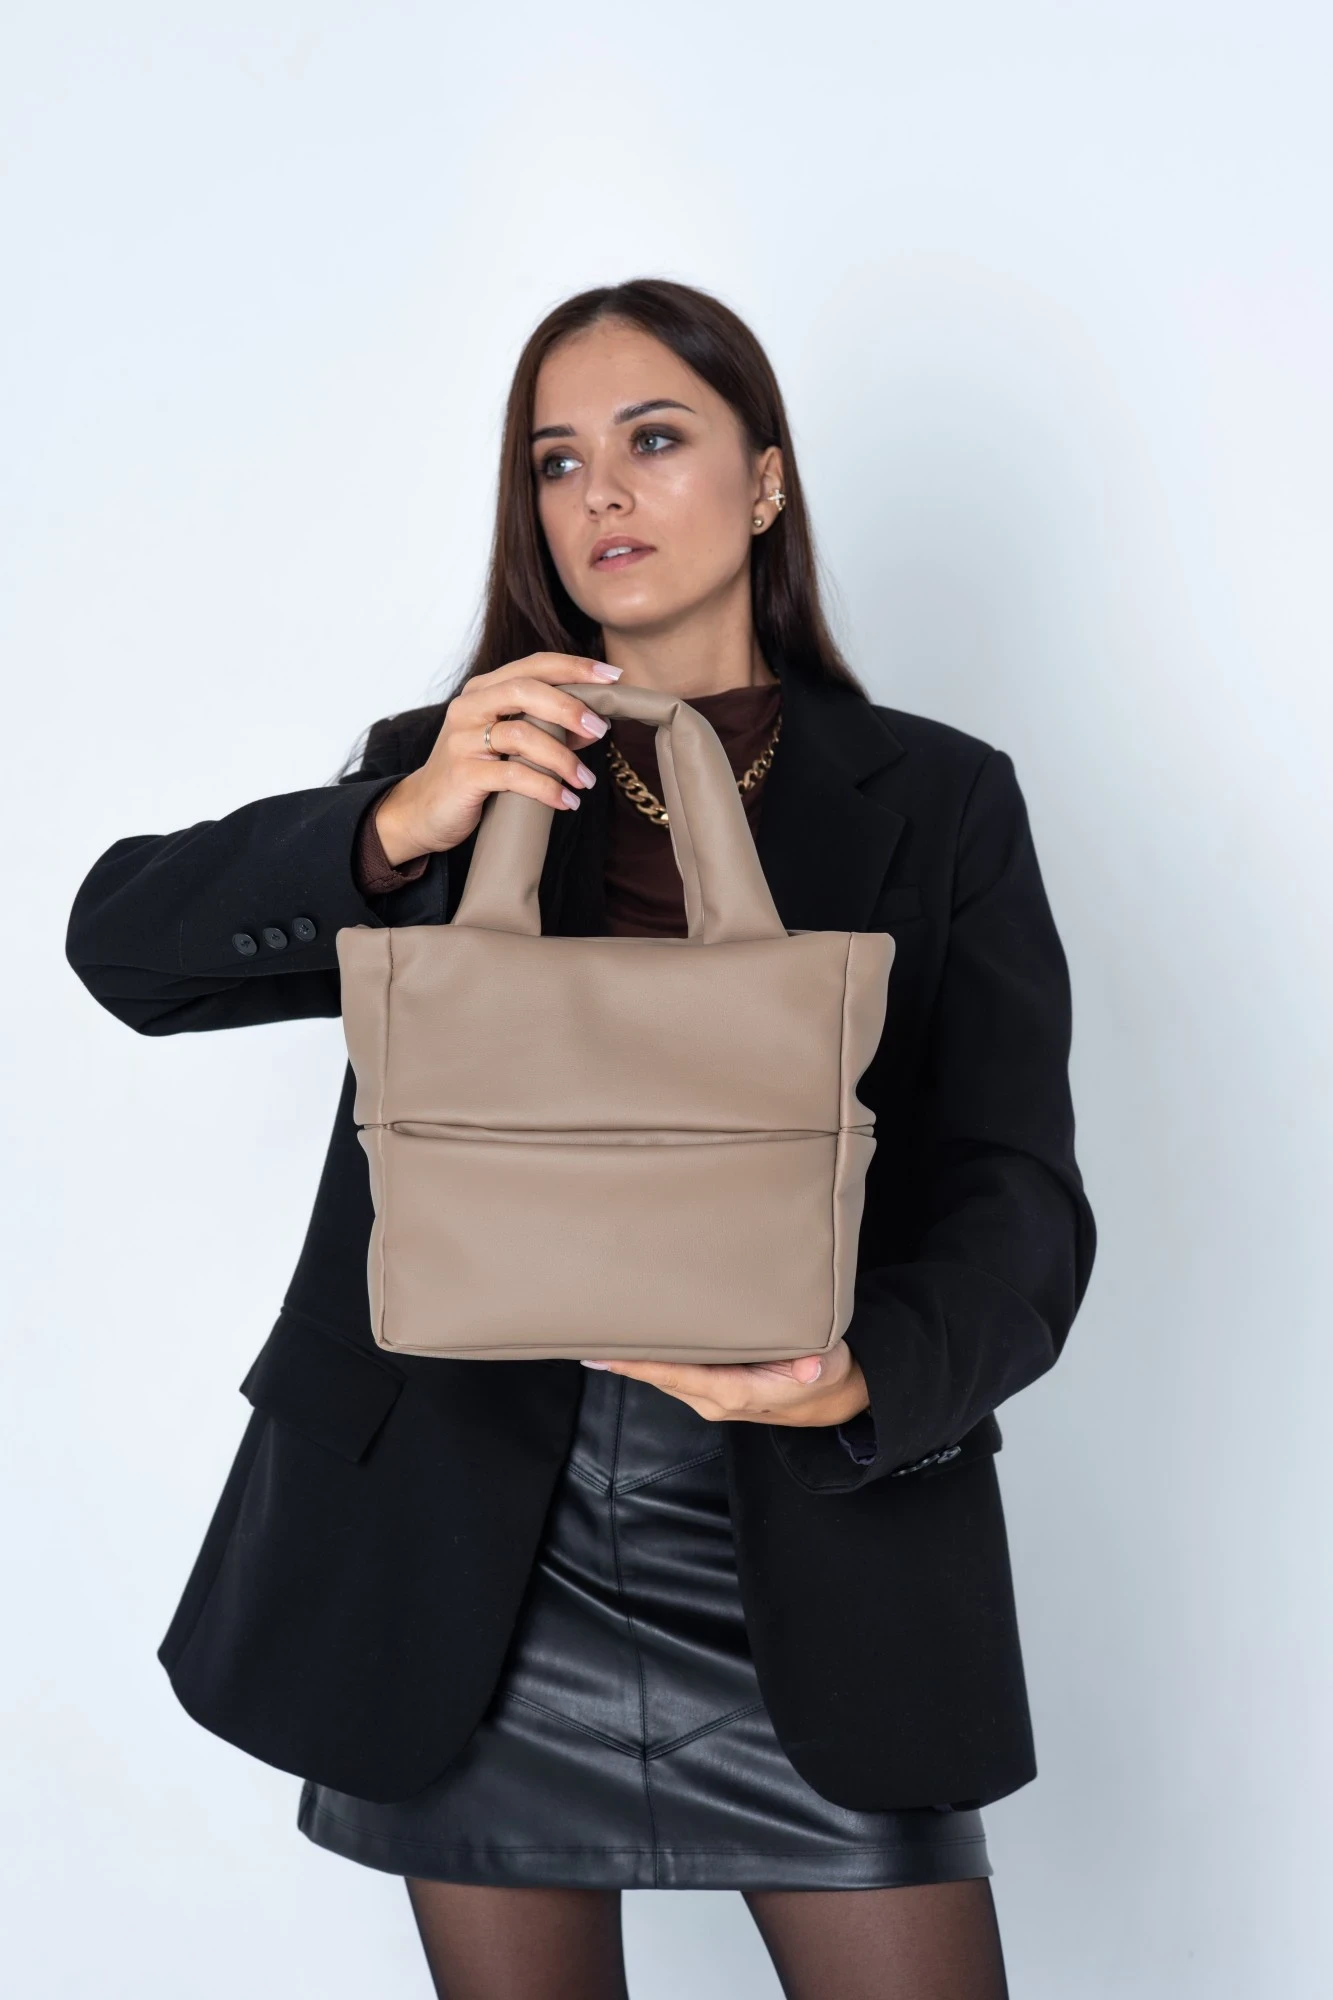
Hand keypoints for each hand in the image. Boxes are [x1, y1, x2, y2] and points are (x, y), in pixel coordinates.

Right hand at [373, 652, 621, 863]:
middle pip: (525, 690)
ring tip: (586, 780)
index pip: (533, 666)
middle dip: (570, 707)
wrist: (425, 810)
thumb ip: (548, 730)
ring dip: (563, 758)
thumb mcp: (512, 746)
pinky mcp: (463, 774)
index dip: (574, 667)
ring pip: (522, 735)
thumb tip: (595, 726)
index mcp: (484, 690)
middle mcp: (469, 707)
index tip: (612, 677)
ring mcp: (463, 740)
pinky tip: (566, 801)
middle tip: (601, 730)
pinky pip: (514, 776)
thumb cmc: (475, 772)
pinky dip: (547, 788)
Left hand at [582, 1341, 870, 1429]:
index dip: (637, 1365)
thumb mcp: (829, 1368)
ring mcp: (710, 1395)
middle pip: (657, 1376)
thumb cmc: (829, 1378)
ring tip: (601, 1329)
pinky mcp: (713, 1387)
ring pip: (662, 1374)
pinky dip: (651, 1358)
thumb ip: (817, 1365)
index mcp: (733, 1393)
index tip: (600, 1353)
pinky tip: (634, 1341)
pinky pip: (673, 1372)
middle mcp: (713, 1398)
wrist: (836, 1400)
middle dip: (623, 1357)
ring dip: (634, 1358)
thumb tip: (811, 1365)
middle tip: (583, 1329)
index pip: (674, 1376)